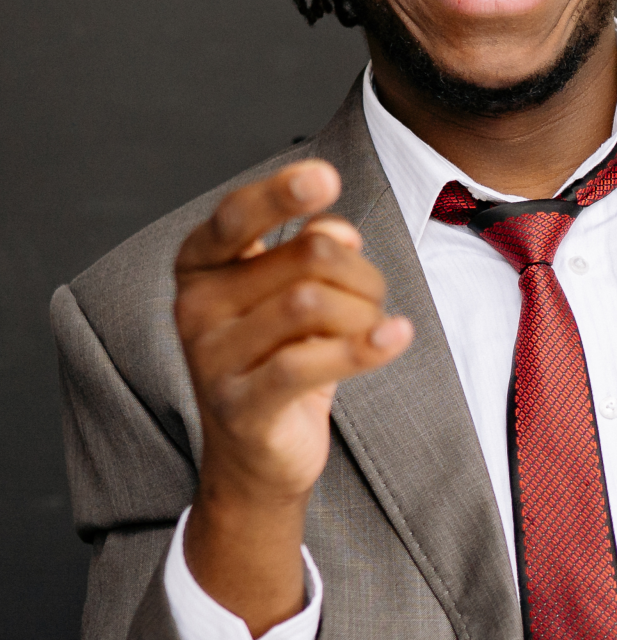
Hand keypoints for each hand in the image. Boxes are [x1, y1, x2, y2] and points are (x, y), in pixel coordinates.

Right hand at [174, 160, 412, 633]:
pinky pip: (309, 362)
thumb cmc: (279, 360)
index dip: (280, 192)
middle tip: (372, 298)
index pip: (237, 216)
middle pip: (304, 256)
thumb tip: (334, 228)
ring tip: (373, 329)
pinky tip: (397, 336)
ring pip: (313, 302)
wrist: (256, 461)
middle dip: (360, 271)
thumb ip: (309, 251)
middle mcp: (195, 305)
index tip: (325, 179)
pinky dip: (365, 346)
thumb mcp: (294, 295)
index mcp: (200, 265)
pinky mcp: (240, 404)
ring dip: (364, 311)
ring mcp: (212, 357)